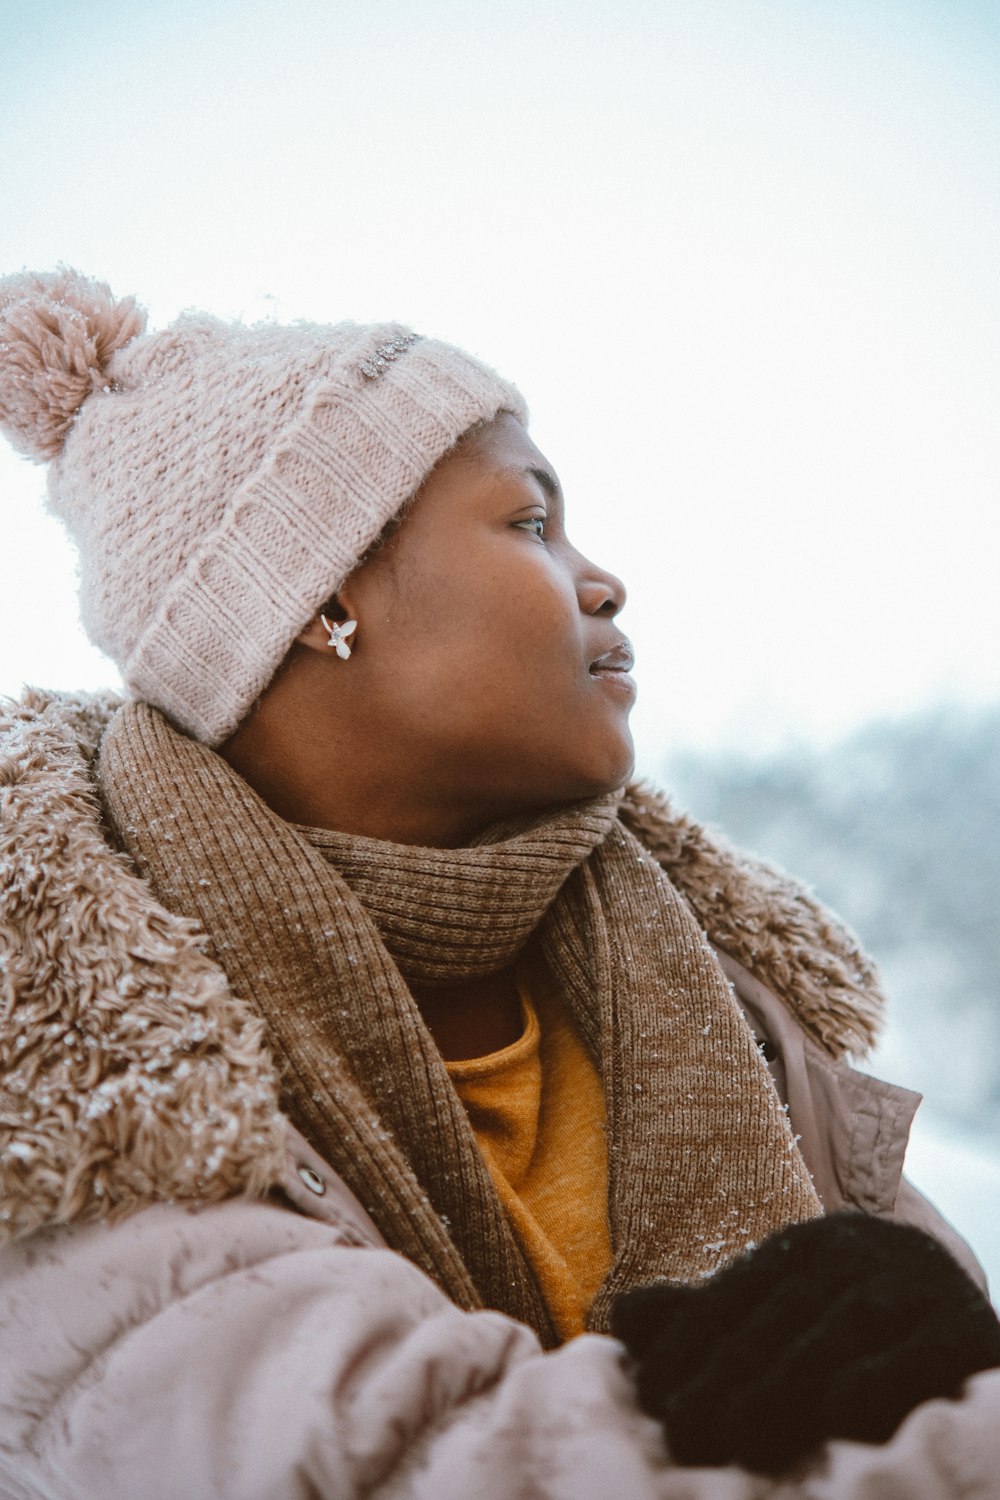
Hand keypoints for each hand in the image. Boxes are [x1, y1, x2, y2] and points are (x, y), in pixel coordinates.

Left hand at [610, 1212, 999, 1475]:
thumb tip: (622, 1314)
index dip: (690, 1339)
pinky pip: (920, 1352)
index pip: (740, 1289)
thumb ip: (709, 1318)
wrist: (960, 1325)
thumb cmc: (855, 1334)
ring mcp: (921, 1284)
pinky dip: (878, 1378)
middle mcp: (866, 1250)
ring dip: (786, 1380)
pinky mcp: (969, 1330)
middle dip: (727, 1370)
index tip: (650, 1394)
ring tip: (738, 1435)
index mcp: (812, 1243)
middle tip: (682, 1428)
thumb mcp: (781, 1316)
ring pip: (843, 1328)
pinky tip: (836, 1413)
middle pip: (785, 1311)